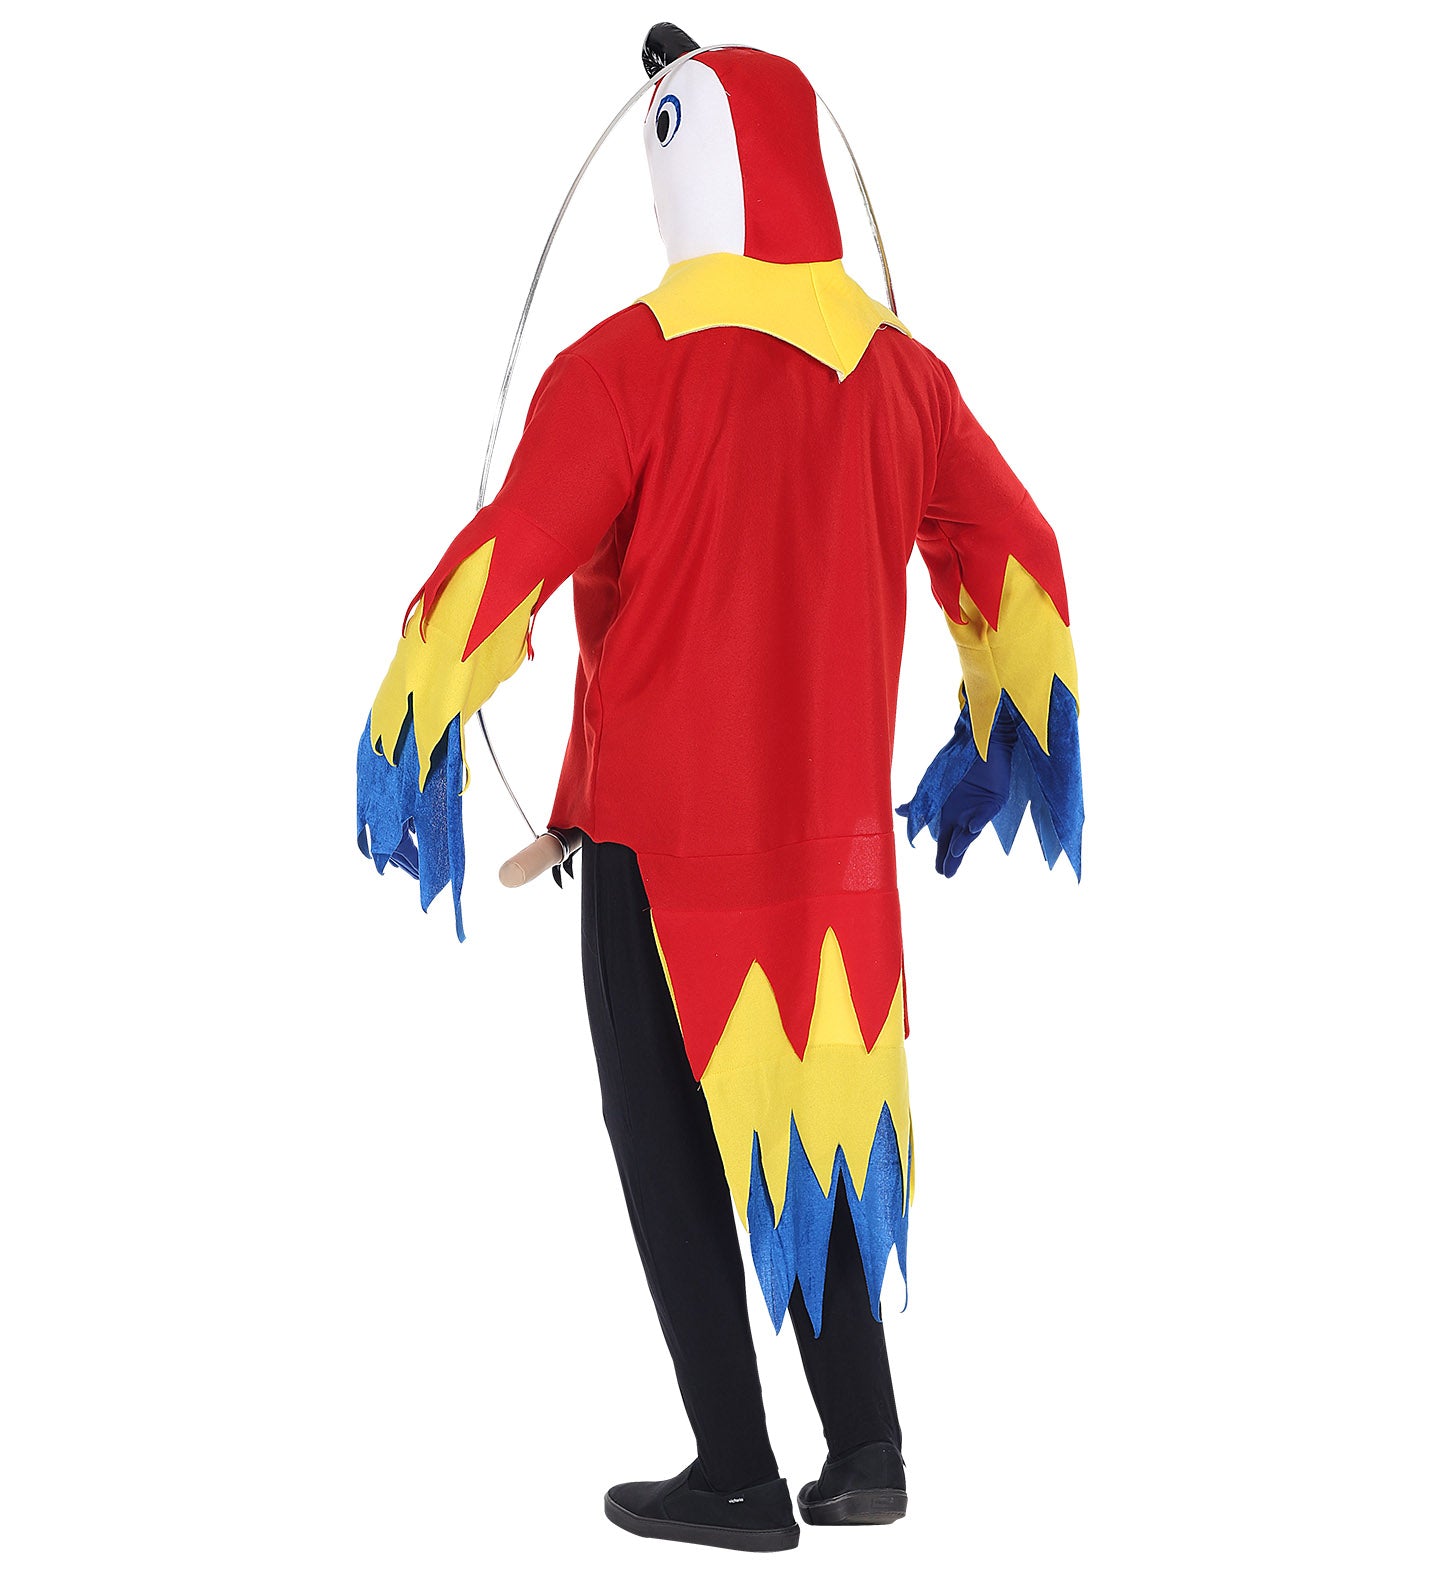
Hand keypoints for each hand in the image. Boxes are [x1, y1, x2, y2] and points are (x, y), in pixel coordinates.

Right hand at [934, 709, 1016, 875]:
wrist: (980, 742)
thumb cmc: (957, 764)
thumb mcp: (933, 785)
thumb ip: (918, 802)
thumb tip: (898, 812)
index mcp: (951, 815)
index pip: (945, 840)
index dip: (942, 856)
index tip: (940, 872)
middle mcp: (966, 815)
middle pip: (958, 841)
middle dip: (952, 857)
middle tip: (946, 874)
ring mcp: (981, 809)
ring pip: (971, 830)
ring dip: (963, 841)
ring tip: (954, 853)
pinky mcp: (995, 800)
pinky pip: (986, 813)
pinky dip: (978, 820)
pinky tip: (970, 827)